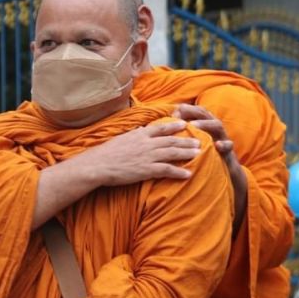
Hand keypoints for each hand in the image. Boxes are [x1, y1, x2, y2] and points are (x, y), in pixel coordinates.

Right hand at [72, 121, 200, 186]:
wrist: (98, 165)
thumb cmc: (106, 153)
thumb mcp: (121, 139)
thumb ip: (134, 135)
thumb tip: (141, 130)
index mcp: (140, 134)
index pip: (161, 128)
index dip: (174, 125)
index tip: (185, 124)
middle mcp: (147, 143)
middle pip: (171, 140)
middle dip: (187, 140)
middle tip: (200, 140)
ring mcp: (148, 156)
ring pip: (173, 153)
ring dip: (187, 153)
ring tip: (198, 153)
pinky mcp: (147, 170)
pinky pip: (167, 170)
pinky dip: (179, 172)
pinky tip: (188, 174)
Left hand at [173, 104, 246, 234]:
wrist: (224, 173)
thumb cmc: (203, 157)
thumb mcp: (192, 145)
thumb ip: (182, 135)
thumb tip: (163, 129)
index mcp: (204, 125)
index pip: (194, 111)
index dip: (184, 110)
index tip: (172, 113)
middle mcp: (214, 128)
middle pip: (205, 113)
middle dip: (193, 111)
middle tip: (180, 112)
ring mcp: (223, 138)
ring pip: (217, 125)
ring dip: (206, 124)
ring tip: (194, 126)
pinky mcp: (229, 151)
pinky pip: (229, 145)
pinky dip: (224, 144)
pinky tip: (217, 145)